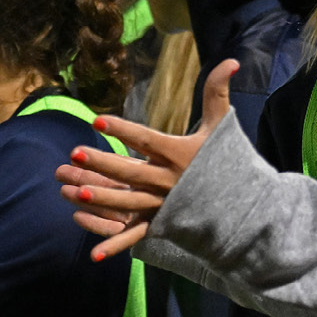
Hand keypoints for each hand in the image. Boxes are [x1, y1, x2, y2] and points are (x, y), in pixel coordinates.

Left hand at [57, 59, 236, 261]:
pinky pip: (135, 236)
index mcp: (178, 155)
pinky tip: (92, 255)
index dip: (123, 131)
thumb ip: (217, 92)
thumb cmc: (225, 160)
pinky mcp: (160, 224)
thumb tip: (232, 61)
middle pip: (131, 172)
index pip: (146, 141)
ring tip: (74, 190)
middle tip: (76, 152)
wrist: (242, 204)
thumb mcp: (221, 125)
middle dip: (103, 163)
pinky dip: (115, 247)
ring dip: (101, 198)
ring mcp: (162, 205)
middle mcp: (168, 181)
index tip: (98, 120)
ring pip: (127, 202)